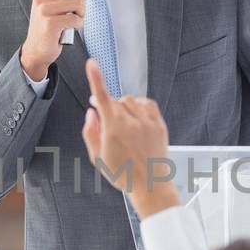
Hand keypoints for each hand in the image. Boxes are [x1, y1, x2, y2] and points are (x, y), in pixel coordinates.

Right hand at [19, 0, 86, 80]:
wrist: (37, 49)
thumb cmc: (48, 25)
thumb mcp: (49, 3)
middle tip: (81, 0)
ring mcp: (44, 10)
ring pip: (77, 2)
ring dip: (82, 12)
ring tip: (74, 18)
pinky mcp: (51, 24)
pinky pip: (76, 19)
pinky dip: (78, 24)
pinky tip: (70, 29)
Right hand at [82, 60, 179, 218]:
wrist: (150, 185)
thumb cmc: (122, 174)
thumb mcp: (97, 157)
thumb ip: (90, 132)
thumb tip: (92, 113)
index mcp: (113, 128)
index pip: (103, 97)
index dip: (95, 78)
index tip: (91, 63)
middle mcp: (131, 122)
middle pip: (116, 100)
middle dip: (110, 106)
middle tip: (108, 122)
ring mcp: (147, 122)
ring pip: (131, 101)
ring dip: (124, 107)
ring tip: (124, 125)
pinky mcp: (159, 125)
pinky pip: (148, 104)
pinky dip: (140, 106)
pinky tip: (137, 117)